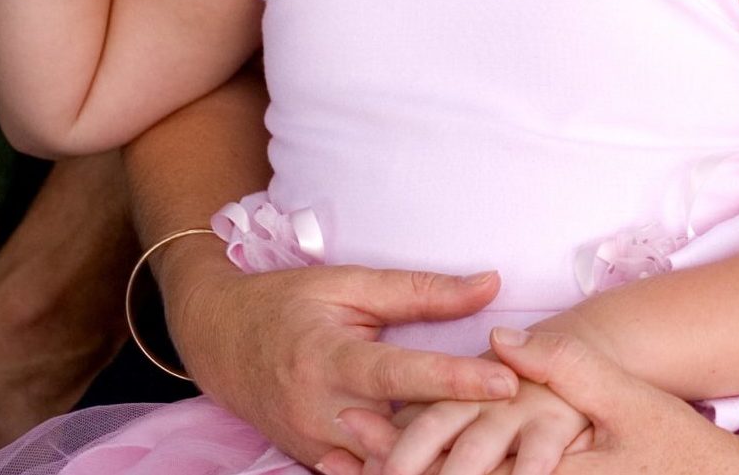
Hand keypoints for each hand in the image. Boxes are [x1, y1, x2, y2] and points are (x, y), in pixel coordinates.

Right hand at [163, 247, 516, 469]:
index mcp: (329, 357)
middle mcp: (319, 410)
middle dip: (456, 429)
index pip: (401, 374)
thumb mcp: (351, 283)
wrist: (220, 339)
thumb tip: (491, 284)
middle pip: (398, 431)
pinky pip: (367, 471)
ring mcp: (314, 446)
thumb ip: (421, 290)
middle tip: (518, 418)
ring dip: (434, 454)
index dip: (455, 380)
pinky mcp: (315, 463)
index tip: (506, 382)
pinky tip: (447, 456)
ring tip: (493, 441)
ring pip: (384, 463)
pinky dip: (406, 466)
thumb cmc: (290, 302)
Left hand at [337, 333, 738, 474]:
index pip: (468, 458)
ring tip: (362, 470)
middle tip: (349, 463)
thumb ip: (562, 364)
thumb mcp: (621, 396)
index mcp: (547, 460)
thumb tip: (500, 335)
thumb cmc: (667, 437)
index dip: (409, 450)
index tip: (363, 437)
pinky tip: (415, 469)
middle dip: (405, 470)